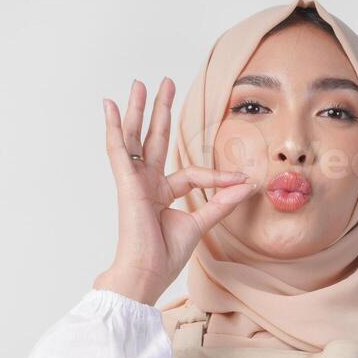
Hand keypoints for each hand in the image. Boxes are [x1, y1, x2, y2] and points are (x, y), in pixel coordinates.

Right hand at [93, 78, 257, 304]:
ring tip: (140, 84)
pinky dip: (114, 127)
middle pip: (154, 139)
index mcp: (161, 194)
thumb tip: (247, 185)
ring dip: (138, 109)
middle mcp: (146, 183)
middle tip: (165, 83)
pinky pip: (118, 149)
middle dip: (160, 111)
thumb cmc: (164, 257)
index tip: (242, 180)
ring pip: (135, 137)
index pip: (191, 173)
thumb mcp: (199, 224)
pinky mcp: (126, 183)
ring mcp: (134, 181)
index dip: (218, 175)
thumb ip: (221, 203)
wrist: (145, 274)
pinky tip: (110, 106)